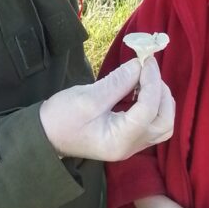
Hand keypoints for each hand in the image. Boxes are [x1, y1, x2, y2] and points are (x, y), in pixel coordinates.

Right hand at [39, 57, 174, 161]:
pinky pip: (151, 122)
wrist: (44, 135)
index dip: (151, 82)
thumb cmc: (61, 119)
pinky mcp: (128, 137)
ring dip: (160, 99)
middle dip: (161, 93)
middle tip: (148, 70)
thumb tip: (139, 65)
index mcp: (119, 140)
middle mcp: (130, 147)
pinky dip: (152, 103)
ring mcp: (130, 144)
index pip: (148, 110)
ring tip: (145, 78)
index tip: (145, 60)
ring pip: (162, 123)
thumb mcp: (87, 98)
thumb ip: (117, 83)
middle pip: (164, 121)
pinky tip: (139, 88)